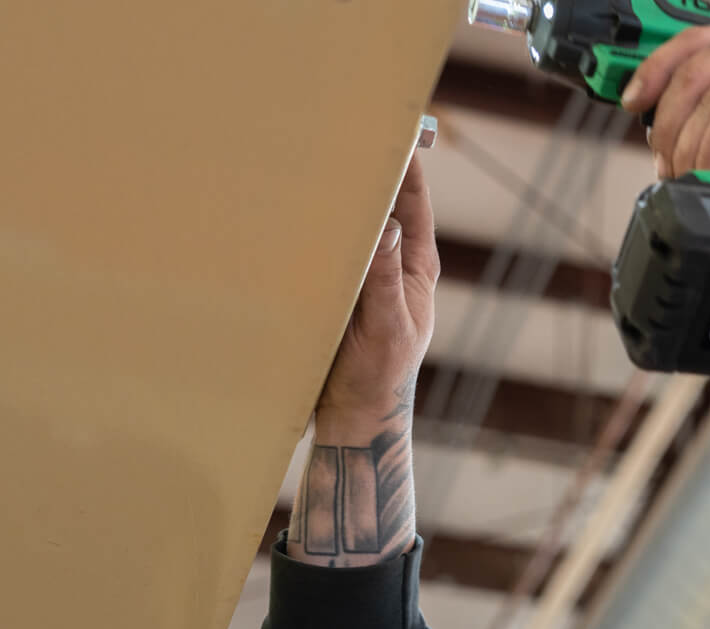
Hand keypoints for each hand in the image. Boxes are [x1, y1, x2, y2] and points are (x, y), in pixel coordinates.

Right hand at [318, 153, 440, 427]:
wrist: (352, 418)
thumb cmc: (379, 378)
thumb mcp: (385, 328)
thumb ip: (384, 280)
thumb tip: (387, 228)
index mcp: (416, 270)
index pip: (415, 205)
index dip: (407, 167)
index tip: (397, 129)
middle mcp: (392, 266)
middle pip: (383, 207)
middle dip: (367, 171)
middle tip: (346, 131)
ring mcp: (364, 277)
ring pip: (352, 226)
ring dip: (337, 199)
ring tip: (317, 160)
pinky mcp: (337, 291)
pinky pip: (327, 251)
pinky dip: (315, 229)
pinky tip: (293, 210)